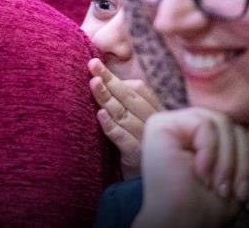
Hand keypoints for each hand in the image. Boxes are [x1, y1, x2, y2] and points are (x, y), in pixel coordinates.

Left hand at [88, 57, 162, 176]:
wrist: (155, 184)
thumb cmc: (140, 148)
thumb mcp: (138, 123)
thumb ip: (127, 103)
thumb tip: (102, 77)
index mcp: (156, 112)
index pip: (140, 89)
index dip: (119, 77)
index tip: (98, 65)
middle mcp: (154, 124)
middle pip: (130, 98)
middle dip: (110, 80)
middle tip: (92, 64)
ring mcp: (146, 141)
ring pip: (124, 116)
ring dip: (108, 99)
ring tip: (93, 83)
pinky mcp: (136, 157)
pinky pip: (123, 140)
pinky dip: (112, 127)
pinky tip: (101, 116)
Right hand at [134, 108, 248, 227]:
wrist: (181, 223)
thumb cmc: (207, 204)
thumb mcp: (236, 168)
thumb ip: (242, 142)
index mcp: (198, 133)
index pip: (234, 120)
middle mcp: (182, 124)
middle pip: (229, 120)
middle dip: (241, 155)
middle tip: (232, 187)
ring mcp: (169, 123)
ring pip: (220, 121)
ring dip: (227, 159)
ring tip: (218, 184)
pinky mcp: (160, 125)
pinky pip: (204, 124)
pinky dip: (210, 151)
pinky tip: (200, 172)